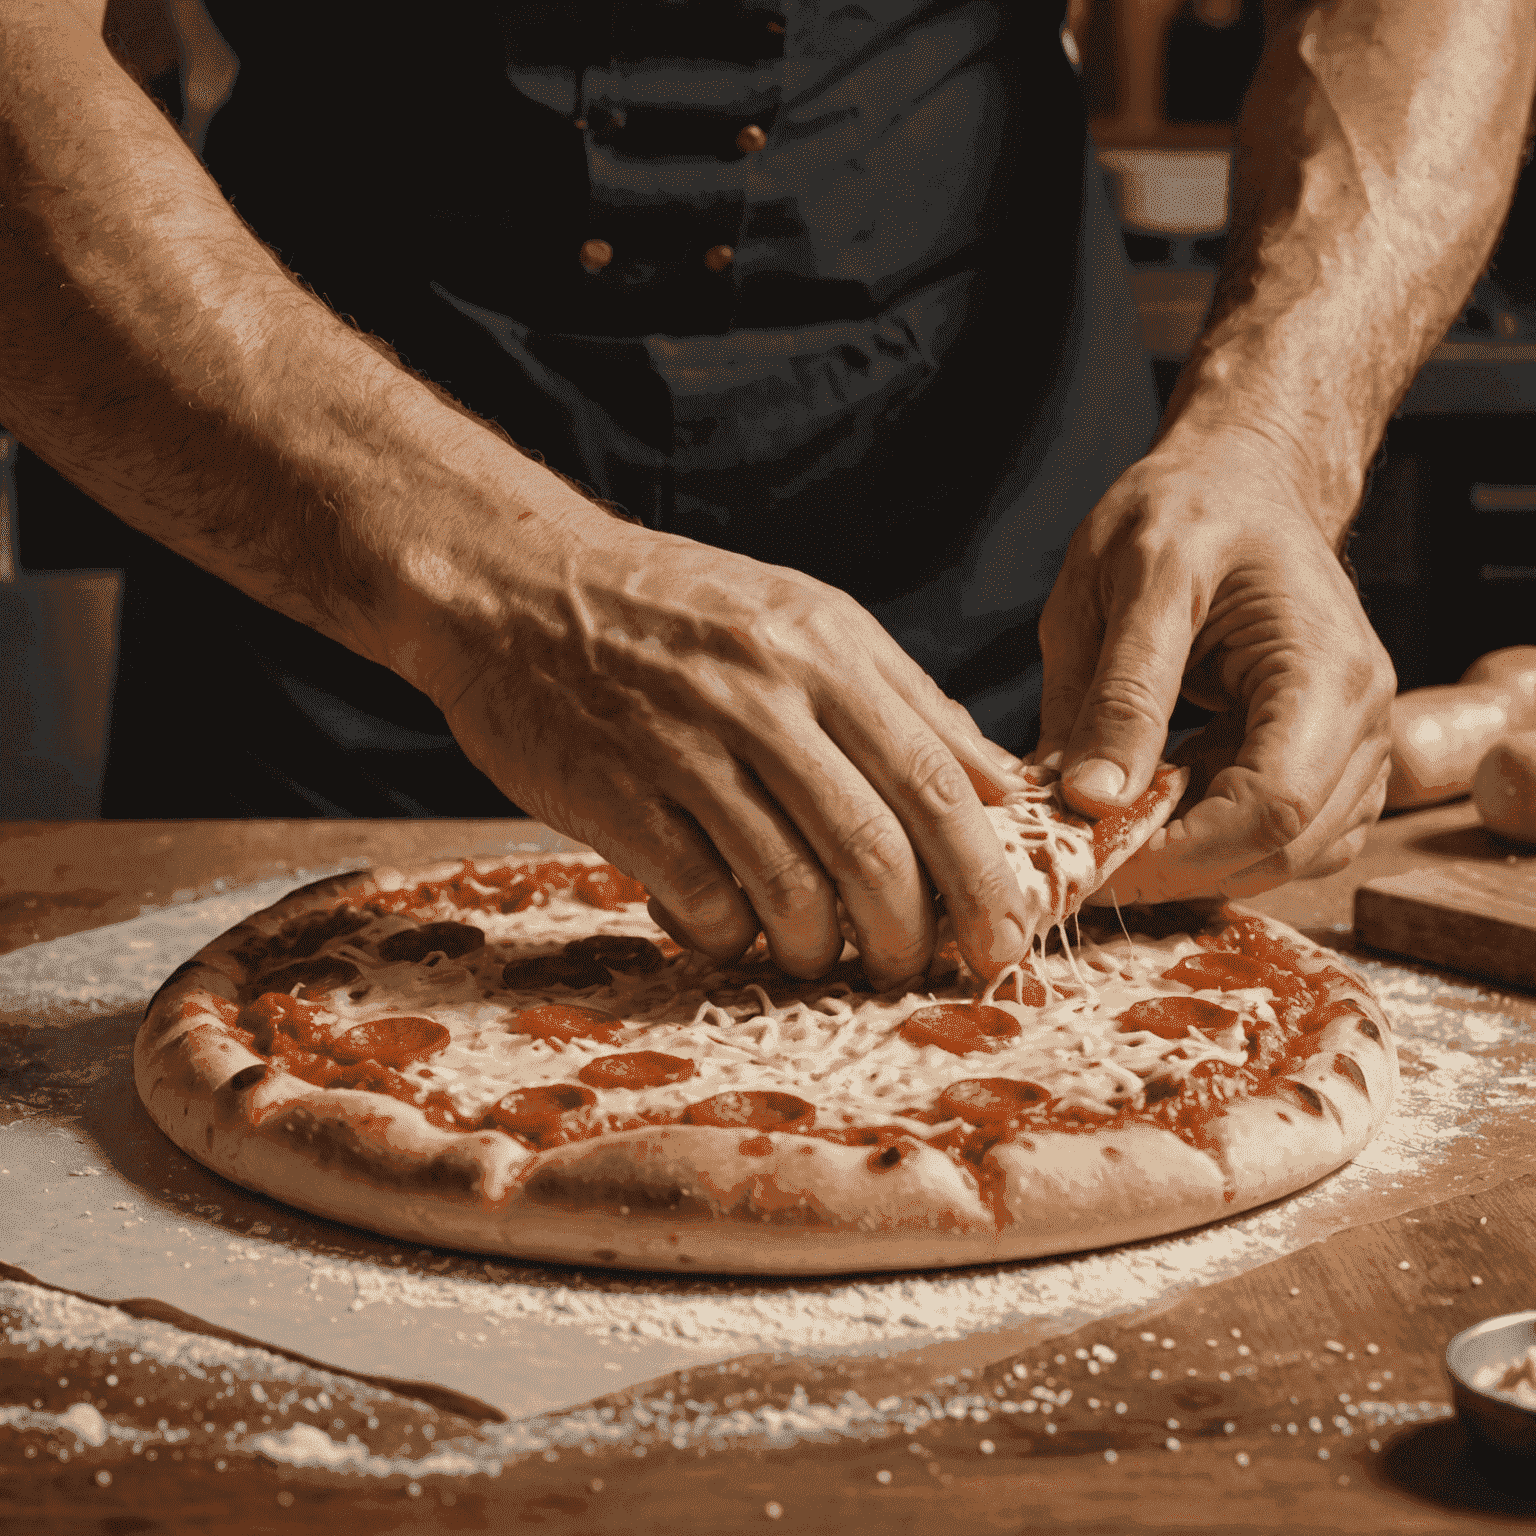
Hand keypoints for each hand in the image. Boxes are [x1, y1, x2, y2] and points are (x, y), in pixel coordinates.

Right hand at [406, 497, 1032, 987]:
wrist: (517, 585)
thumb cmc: (676, 612)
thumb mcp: (802, 620)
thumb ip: (903, 700)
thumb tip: (999, 788)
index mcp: (826, 647)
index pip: (938, 779)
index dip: (983, 875)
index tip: (1004, 937)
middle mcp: (764, 695)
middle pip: (876, 848)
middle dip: (912, 934)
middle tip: (914, 968)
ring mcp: (685, 747)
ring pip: (792, 889)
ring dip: (819, 948)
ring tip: (816, 953)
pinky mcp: (616, 797)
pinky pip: (702, 900)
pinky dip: (729, 936)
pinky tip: (728, 926)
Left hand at [1035, 429, 1395, 903]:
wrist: (1240, 483)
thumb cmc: (1183, 513)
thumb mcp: (1124, 581)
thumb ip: (1116, 691)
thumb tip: (1088, 801)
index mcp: (1321, 665)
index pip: (1272, 805)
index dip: (1179, 852)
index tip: (1091, 855)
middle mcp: (1363, 715)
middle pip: (1288, 848)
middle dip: (1181, 871)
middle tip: (1086, 857)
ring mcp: (1359, 744)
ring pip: (1292, 859)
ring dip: (1200, 864)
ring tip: (1118, 822)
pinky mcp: (1336, 764)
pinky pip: (1289, 842)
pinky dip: (1219, 847)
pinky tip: (1160, 807)